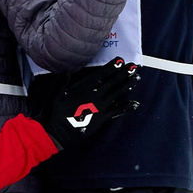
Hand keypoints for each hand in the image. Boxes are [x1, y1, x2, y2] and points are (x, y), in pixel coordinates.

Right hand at [25, 60, 139, 152]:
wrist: (58, 132)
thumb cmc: (56, 113)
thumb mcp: (57, 95)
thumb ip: (63, 82)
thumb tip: (67, 72)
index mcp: (84, 89)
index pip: (101, 75)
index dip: (111, 67)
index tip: (120, 60)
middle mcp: (95, 96)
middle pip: (112, 83)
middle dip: (123, 74)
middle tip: (133, 66)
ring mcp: (100, 107)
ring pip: (117, 94)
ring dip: (127, 86)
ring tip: (136, 78)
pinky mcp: (103, 118)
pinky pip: (117, 111)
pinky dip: (126, 107)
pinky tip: (135, 103)